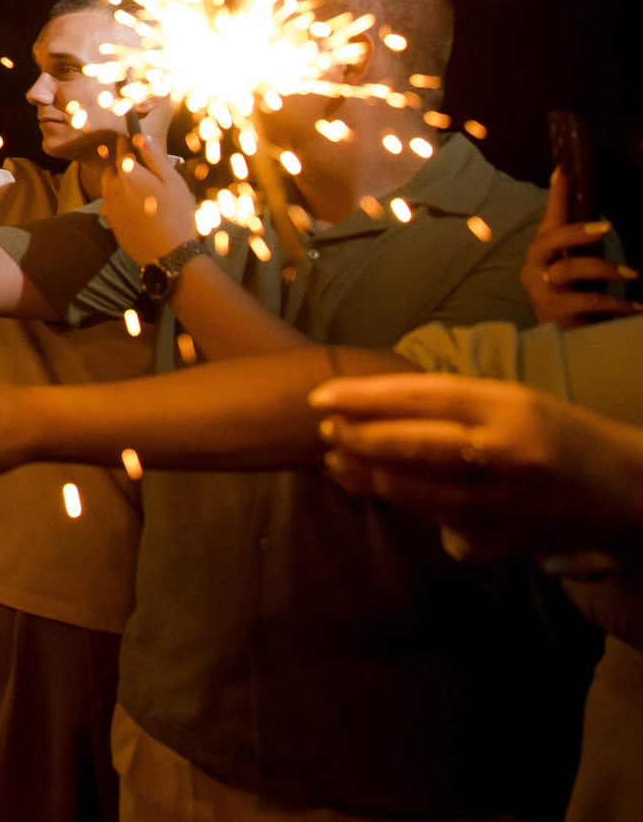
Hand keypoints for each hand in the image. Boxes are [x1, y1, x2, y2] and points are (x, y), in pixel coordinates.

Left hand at [101, 130, 195, 267]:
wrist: (169, 254)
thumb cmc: (176, 215)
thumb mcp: (173, 182)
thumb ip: (155, 158)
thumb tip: (142, 137)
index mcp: (128, 174)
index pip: (122, 150)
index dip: (126, 143)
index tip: (129, 138)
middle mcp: (112, 188)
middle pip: (112, 169)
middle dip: (121, 165)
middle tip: (137, 167)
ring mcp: (109, 207)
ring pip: (109, 188)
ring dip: (118, 183)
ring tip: (136, 187)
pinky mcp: (111, 223)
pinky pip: (110, 205)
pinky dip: (118, 200)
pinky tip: (134, 207)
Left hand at [311, 373, 642, 560]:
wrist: (624, 492)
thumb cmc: (557, 434)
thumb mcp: (511, 400)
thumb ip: (450, 401)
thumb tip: (370, 404)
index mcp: (508, 407)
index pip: (424, 396)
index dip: (366, 398)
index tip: (322, 397)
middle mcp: (504, 452)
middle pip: (412, 444)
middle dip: (358, 437)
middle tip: (325, 429)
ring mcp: (500, 501)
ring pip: (414, 488)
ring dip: (365, 473)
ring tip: (334, 458)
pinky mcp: (498, 537)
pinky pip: (432, 517)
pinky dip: (395, 499)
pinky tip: (366, 486)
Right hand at [519, 168, 631, 327]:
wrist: (566, 343)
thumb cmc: (576, 301)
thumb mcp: (581, 271)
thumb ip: (583, 249)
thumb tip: (603, 223)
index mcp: (542, 254)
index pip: (550, 220)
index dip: (557, 197)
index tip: (564, 171)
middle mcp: (535, 269)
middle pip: (550, 240)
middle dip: (577, 231)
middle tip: (606, 227)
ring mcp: (542, 291)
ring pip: (569, 270)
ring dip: (605, 268)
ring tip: (635, 273)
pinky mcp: (555, 313)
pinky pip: (588, 301)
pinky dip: (616, 303)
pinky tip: (636, 308)